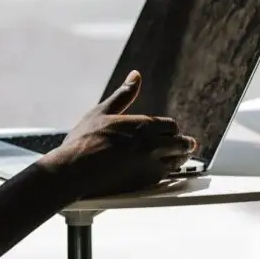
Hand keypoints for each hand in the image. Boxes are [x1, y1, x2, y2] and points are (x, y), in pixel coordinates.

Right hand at [43, 71, 197, 197]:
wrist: (74, 170)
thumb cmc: (84, 140)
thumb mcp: (102, 111)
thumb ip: (124, 94)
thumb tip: (135, 75)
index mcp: (144, 125)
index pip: (171, 126)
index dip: (170, 129)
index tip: (167, 131)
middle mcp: (152, 145)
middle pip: (181, 144)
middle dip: (183, 144)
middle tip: (185, 145)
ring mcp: (150, 166)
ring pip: (177, 161)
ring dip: (179, 158)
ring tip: (178, 157)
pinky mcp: (144, 183)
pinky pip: (165, 177)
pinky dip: (166, 172)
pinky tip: (161, 171)